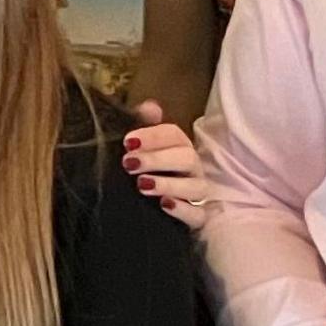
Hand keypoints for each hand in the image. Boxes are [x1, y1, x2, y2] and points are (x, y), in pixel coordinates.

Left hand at [123, 102, 216, 226]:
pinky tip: (164, 205)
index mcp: (178, 148)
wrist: (142, 215)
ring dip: (169, 184)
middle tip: (128, 163)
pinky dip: (183, 210)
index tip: (127, 142)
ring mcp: (197, 195)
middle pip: (187, 157)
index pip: (174, 135)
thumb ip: (141, 126)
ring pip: (196, 187)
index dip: (152, 135)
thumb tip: (150, 107)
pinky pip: (198, 215)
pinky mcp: (197, 219)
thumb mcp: (138, 150)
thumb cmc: (145, 174)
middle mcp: (192, 169)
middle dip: (157, 158)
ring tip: (142, 185)